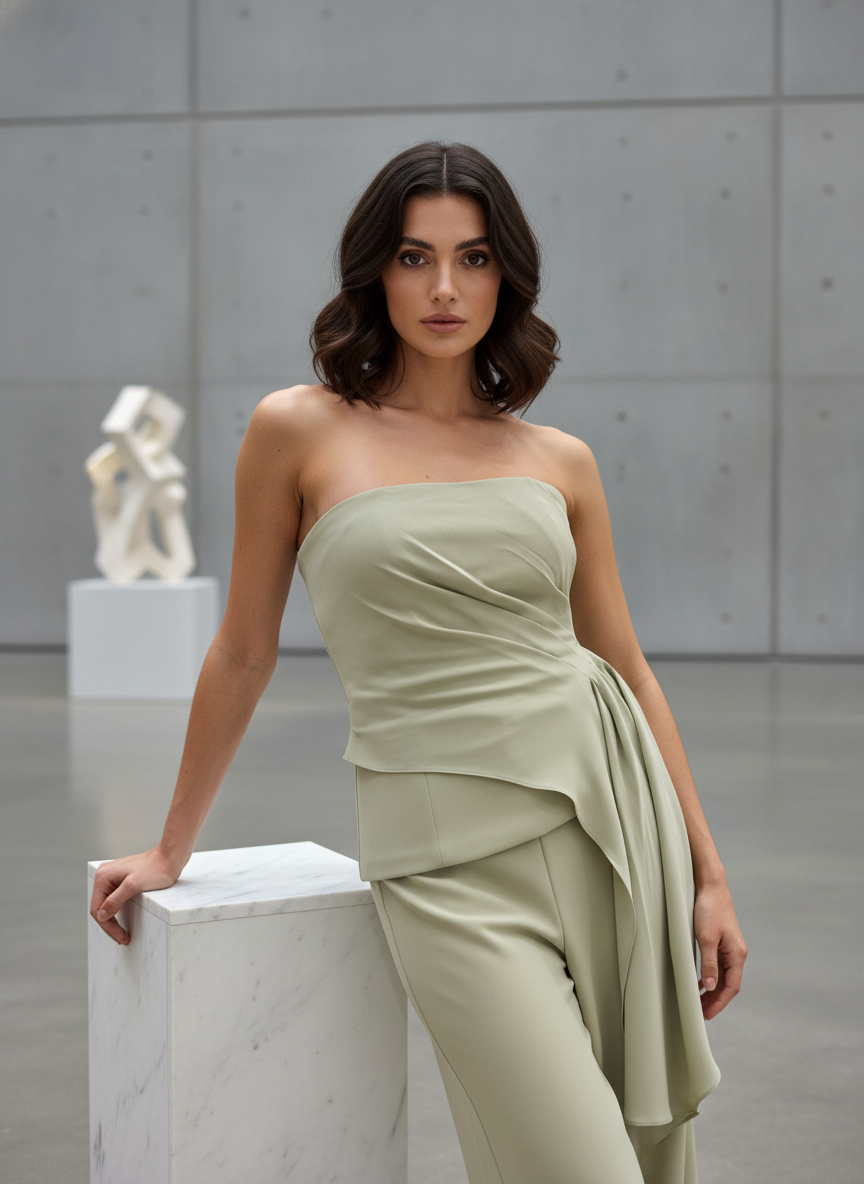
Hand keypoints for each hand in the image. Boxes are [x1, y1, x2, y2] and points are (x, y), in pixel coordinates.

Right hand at [89, 847, 183, 944]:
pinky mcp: (120, 879)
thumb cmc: (155, 869)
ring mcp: (111, 877)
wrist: (170, 857)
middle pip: (100, 908)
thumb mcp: (134, 886)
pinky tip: (121, 921)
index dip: (108, 927)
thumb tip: (101, 916)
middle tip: (123, 939)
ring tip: (122, 935)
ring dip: (112, 920)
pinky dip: (116, 911)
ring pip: (106, 905)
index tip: (121, 937)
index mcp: (103, 876)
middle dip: (110, 926)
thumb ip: (116, 900)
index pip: (97, 909)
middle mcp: (103, 875)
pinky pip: (113, 899)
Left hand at [693, 877, 747, 1020]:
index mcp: (737, 954)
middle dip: (715, 1001)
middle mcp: (736, 953)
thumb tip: (711, 987)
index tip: (707, 1015)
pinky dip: (710, 977)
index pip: (731, 987)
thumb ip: (709, 963)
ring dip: (712, 991)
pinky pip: (718, 966)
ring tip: (698, 1003)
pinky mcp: (721, 942)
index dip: (719, 1003)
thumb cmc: (709, 909)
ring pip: (723, 976)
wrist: (710, 886)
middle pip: (728, 984)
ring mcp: (729, 948)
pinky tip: (700, 983)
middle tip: (700, 1014)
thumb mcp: (706, 938)